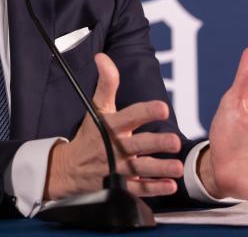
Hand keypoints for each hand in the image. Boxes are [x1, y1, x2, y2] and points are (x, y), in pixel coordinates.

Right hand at [45, 53, 184, 199]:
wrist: (69, 168)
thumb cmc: (89, 134)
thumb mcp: (96, 108)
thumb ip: (106, 83)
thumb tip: (102, 57)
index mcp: (111, 126)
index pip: (130, 116)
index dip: (146, 112)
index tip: (163, 107)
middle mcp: (115, 147)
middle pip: (138, 145)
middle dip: (157, 143)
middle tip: (175, 141)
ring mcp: (118, 168)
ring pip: (141, 169)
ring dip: (160, 169)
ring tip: (178, 168)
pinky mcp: (120, 185)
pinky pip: (138, 188)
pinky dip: (154, 189)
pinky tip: (170, 185)